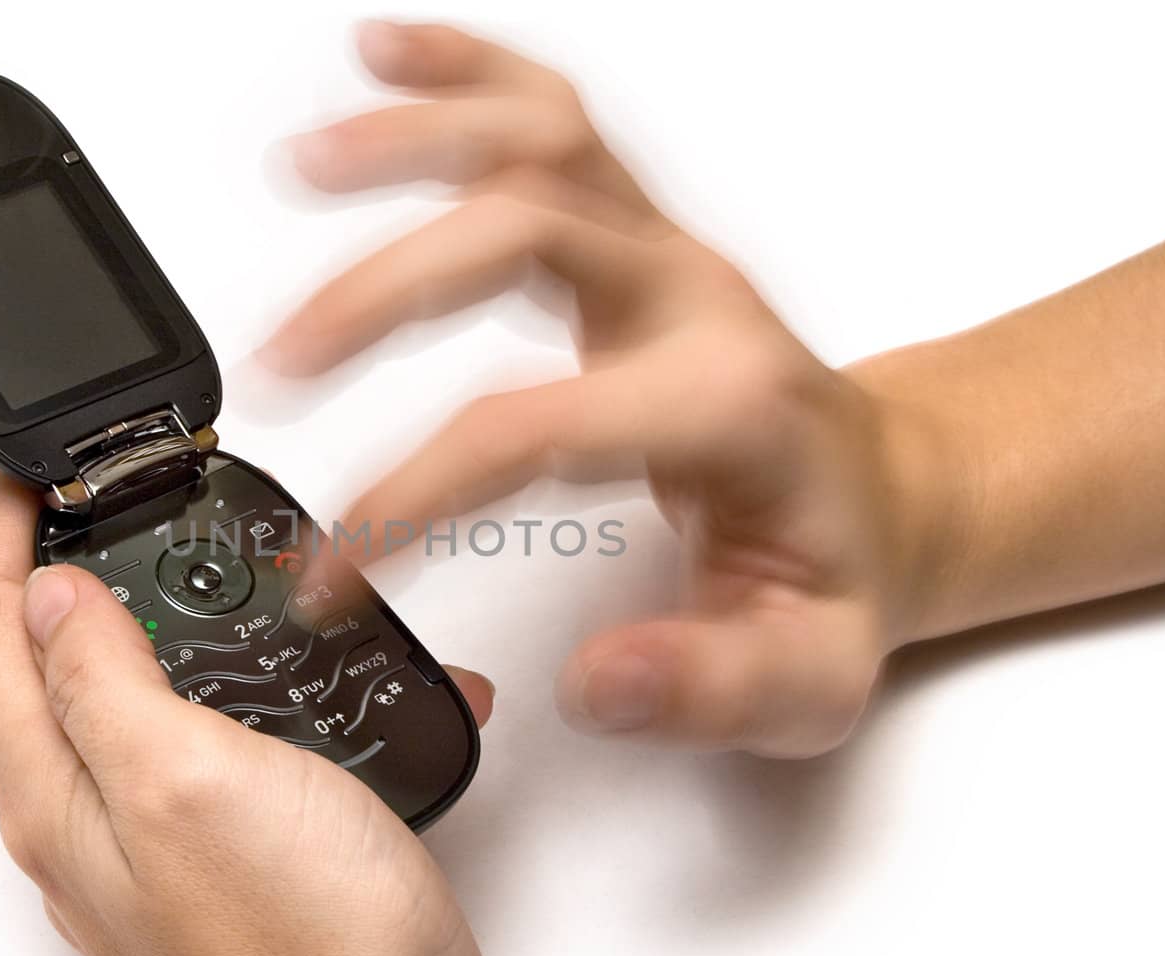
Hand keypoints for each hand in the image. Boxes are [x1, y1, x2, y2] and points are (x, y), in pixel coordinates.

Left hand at [0, 475, 502, 955]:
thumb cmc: (304, 950)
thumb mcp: (186, 781)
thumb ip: (103, 683)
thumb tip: (48, 595)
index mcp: (59, 795)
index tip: (29, 469)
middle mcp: (91, 819)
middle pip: (39, 659)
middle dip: (62, 562)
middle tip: (101, 498)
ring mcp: (156, 838)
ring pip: (128, 692)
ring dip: (156, 613)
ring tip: (193, 556)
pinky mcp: (227, 848)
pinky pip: (207, 736)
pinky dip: (237, 679)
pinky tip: (289, 666)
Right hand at [260, 21, 959, 755]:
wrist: (880, 498)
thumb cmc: (835, 574)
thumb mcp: (808, 674)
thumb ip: (710, 683)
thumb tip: (600, 679)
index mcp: (726, 406)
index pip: (530, 426)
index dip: (411, 493)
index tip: (336, 564)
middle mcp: (695, 300)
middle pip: (526, 232)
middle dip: (385, 291)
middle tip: (285, 362)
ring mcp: (665, 251)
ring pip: (539, 139)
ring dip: (416, 135)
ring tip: (307, 161)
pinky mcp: (639, 233)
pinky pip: (555, 121)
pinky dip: (468, 74)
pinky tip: (389, 54)